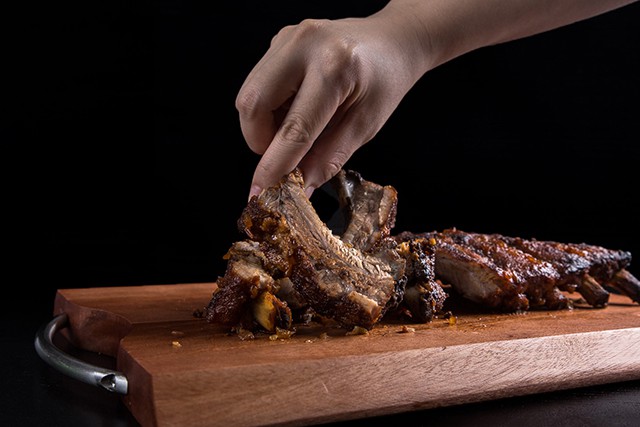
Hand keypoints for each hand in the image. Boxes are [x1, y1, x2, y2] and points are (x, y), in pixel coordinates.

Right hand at [236, 11, 430, 198]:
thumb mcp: (365, 125)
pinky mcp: (279, 41)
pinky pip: (258, 84)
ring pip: (250, 96)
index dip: (274, 166)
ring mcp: (287, 38)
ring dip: (265, 125)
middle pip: (252, 104)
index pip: (293, 128)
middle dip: (260, 141)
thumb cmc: (385, 81)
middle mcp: (303, 45)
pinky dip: (270, 108)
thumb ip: (328, 159)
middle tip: (285, 153)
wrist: (392, 40)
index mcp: (334, 68)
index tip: (261, 194)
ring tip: (299, 127)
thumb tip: (298, 190)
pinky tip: (298, 108)